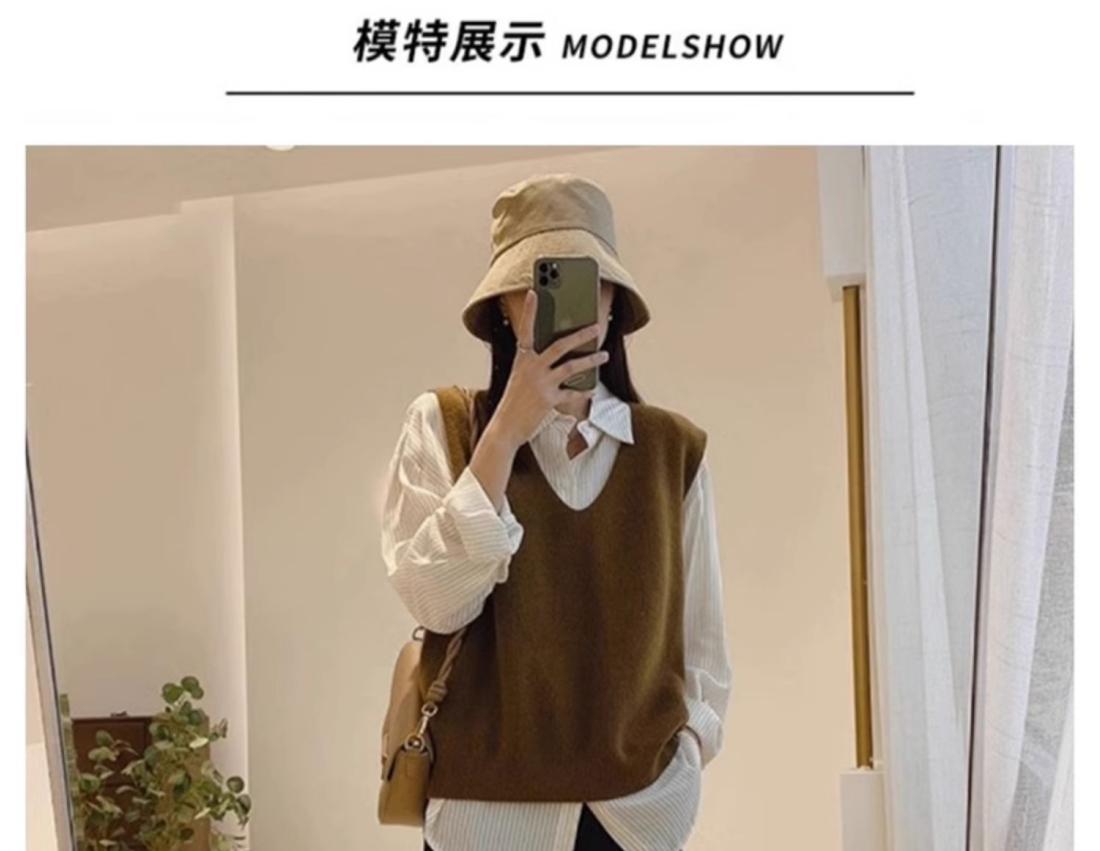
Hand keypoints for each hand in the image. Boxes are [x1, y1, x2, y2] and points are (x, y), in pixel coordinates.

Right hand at [489, 289, 608, 449]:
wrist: (505, 427)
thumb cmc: (514, 402)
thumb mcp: (521, 378)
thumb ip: (537, 365)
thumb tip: (560, 356)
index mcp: (522, 359)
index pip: (526, 330)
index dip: (530, 311)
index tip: (534, 292)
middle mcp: (531, 367)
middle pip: (560, 345)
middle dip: (581, 334)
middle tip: (596, 327)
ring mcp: (540, 383)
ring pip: (572, 366)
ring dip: (591, 360)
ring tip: (605, 354)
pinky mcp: (548, 399)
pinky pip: (572, 392)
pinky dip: (584, 390)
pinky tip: (593, 389)